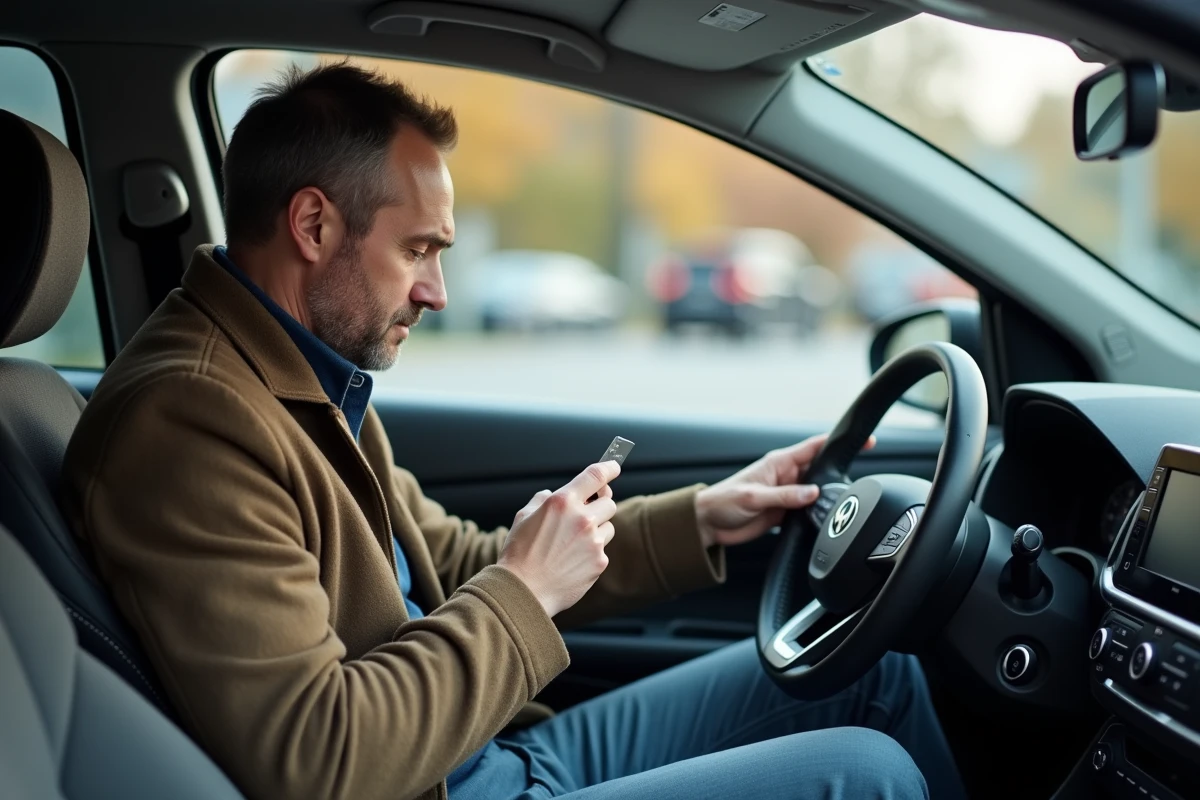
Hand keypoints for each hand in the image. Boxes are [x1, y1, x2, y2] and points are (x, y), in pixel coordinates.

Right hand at [498, 462, 619, 617]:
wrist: (523, 591)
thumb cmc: (519, 553)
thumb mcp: (523, 517)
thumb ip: (542, 500)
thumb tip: (552, 494)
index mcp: (563, 502)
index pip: (596, 476)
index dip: (609, 468)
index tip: (614, 467)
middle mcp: (582, 518)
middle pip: (609, 502)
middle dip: (600, 505)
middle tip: (587, 513)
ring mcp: (593, 541)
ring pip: (607, 527)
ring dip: (596, 530)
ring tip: (572, 543)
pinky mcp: (599, 562)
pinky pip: (602, 550)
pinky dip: (591, 552)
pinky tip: (572, 561)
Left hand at [694, 433, 874, 547]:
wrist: (708, 524)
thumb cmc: (723, 502)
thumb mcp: (752, 497)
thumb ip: (784, 496)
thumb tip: (813, 493)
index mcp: (779, 463)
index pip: (815, 447)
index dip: (838, 443)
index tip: (864, 442)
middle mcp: (786, 476)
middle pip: (821, 470)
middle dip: (838, 474)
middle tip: (855, 483)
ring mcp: (787, 494)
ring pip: (817, 492)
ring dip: (828, 497)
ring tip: (839, 504)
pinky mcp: (785, 512)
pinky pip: (808, 511)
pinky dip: (817, 514)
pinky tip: (824, 520)